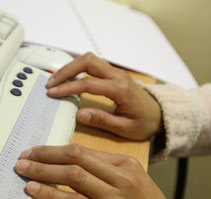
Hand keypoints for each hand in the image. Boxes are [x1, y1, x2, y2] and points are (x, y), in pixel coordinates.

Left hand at [15, 144, 183, 198]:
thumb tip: (70, 167)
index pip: (82, 150)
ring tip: (23, 170)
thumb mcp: (133, 183)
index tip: (36, 150)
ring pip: (72, 176)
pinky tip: (35, 190)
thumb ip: (105, 173)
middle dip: (44, 155)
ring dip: (43, 171)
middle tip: (23, 156)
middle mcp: (121, 177)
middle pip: (75, 157)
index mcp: (125, 164)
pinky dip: (51, 195)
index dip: (54, 149)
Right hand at [46, 52, 162, 139]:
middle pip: (87, 61)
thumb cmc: (144, 122)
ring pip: (88, 59)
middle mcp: (117, 76)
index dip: (68, 87)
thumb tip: (79, 114)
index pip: (88, 84)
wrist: (160, 114)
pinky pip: (92, 64)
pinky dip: (77, 69)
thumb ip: (102, 120)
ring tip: (55, 81)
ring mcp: (115, 72)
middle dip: (66, 71)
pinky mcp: (112, 73)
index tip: (53, 93)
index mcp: (120, 89)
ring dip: (70, 67)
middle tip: (50, 84)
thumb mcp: (124, 128)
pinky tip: (67, 79)